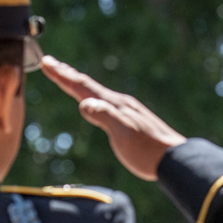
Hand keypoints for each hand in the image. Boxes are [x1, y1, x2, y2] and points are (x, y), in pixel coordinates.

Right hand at [40, 55, 186, 180]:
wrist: (176, 161)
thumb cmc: (148, 151)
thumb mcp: (123, 134)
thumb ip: (105, 117)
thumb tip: (84, 104)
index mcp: (115, 105)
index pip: (83, 87)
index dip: (63, 75)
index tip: (46, 61)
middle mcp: (120, 103)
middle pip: (89, 85)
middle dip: (68, 74)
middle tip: (51, 62)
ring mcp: (127, 111)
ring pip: (98, 93)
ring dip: (80, 84)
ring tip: (70, 78)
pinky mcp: (132, 122)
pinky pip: (106, 104)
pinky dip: (95, 97)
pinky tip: (99, 104)